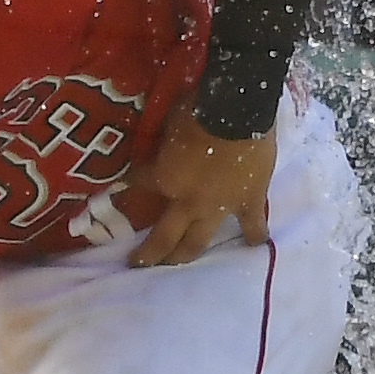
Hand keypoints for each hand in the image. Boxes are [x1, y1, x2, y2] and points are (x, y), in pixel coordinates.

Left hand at [127, 100, 272, 266]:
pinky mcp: (249, 203)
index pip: (139, 183)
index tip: (121, 186)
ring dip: (184, 255)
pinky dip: (253, 235)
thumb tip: (163, 144)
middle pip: (164, 237)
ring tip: (176, 264)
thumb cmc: (198, 109)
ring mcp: (219, 208)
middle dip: (149, 253)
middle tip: (138, 263)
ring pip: (198, 242)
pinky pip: (252, 226)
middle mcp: (187, 203)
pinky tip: (252, 245)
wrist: (238, 111)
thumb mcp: (168, 123)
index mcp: (164, 179)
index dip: (129, 184)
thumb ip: (164, 142)